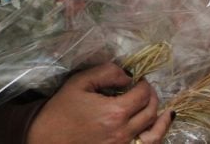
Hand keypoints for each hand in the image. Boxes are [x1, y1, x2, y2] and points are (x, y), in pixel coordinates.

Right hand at [26, 63, 173, 143]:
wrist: (44, 139)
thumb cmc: (61, 110)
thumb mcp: (80, 83)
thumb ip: (108, 73)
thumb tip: (129, 75)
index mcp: (114, 112)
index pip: (143, 94)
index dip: (143, 83)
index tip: (137, 80)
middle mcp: (122, 132)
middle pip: (151, 111)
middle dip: (151, 97)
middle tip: (143, 90)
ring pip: (154, 133)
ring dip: (161, 119)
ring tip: (165, 111)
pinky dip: (156, 136)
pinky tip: (159, 128)